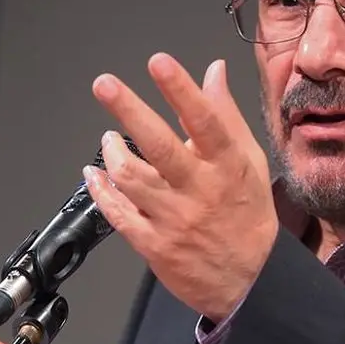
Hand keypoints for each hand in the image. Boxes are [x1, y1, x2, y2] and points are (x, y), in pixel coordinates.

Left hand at [84, 52, 278, 322]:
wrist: (247, 281)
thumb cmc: (247, 214)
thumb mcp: (249, 162)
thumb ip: (227, 115)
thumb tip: (213, 70)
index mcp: (227, 166)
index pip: (204, 122)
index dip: (180, 90)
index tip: (159, 62)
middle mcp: (200, 190)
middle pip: (159, 146)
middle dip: (129, 110)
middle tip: (105, 84)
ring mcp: (174, 219)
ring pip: (132, 178)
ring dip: (112, 152)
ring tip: (108, 138)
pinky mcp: (154, 244)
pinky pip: (118, 213)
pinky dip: (101, 190)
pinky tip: (95, 174)